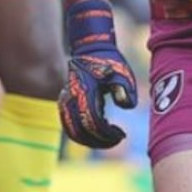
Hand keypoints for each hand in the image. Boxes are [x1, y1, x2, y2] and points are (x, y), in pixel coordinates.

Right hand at [59, 0, 137, 148]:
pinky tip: (99, 134)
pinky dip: (82, 134)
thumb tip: (126, 106)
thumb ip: (125, 89)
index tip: (122, 135)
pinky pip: (69, 126)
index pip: (94, 123)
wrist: (90, 49)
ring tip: (108, 140)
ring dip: (89, 140)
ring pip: (72, 131)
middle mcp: (72, 99)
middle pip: (80, 132)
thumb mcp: (122, 72)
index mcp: (85, 93)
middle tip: (116, 140)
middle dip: (99, 141)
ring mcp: (66, 102)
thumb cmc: (109, 61)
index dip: (107, 134)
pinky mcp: (66, 103)